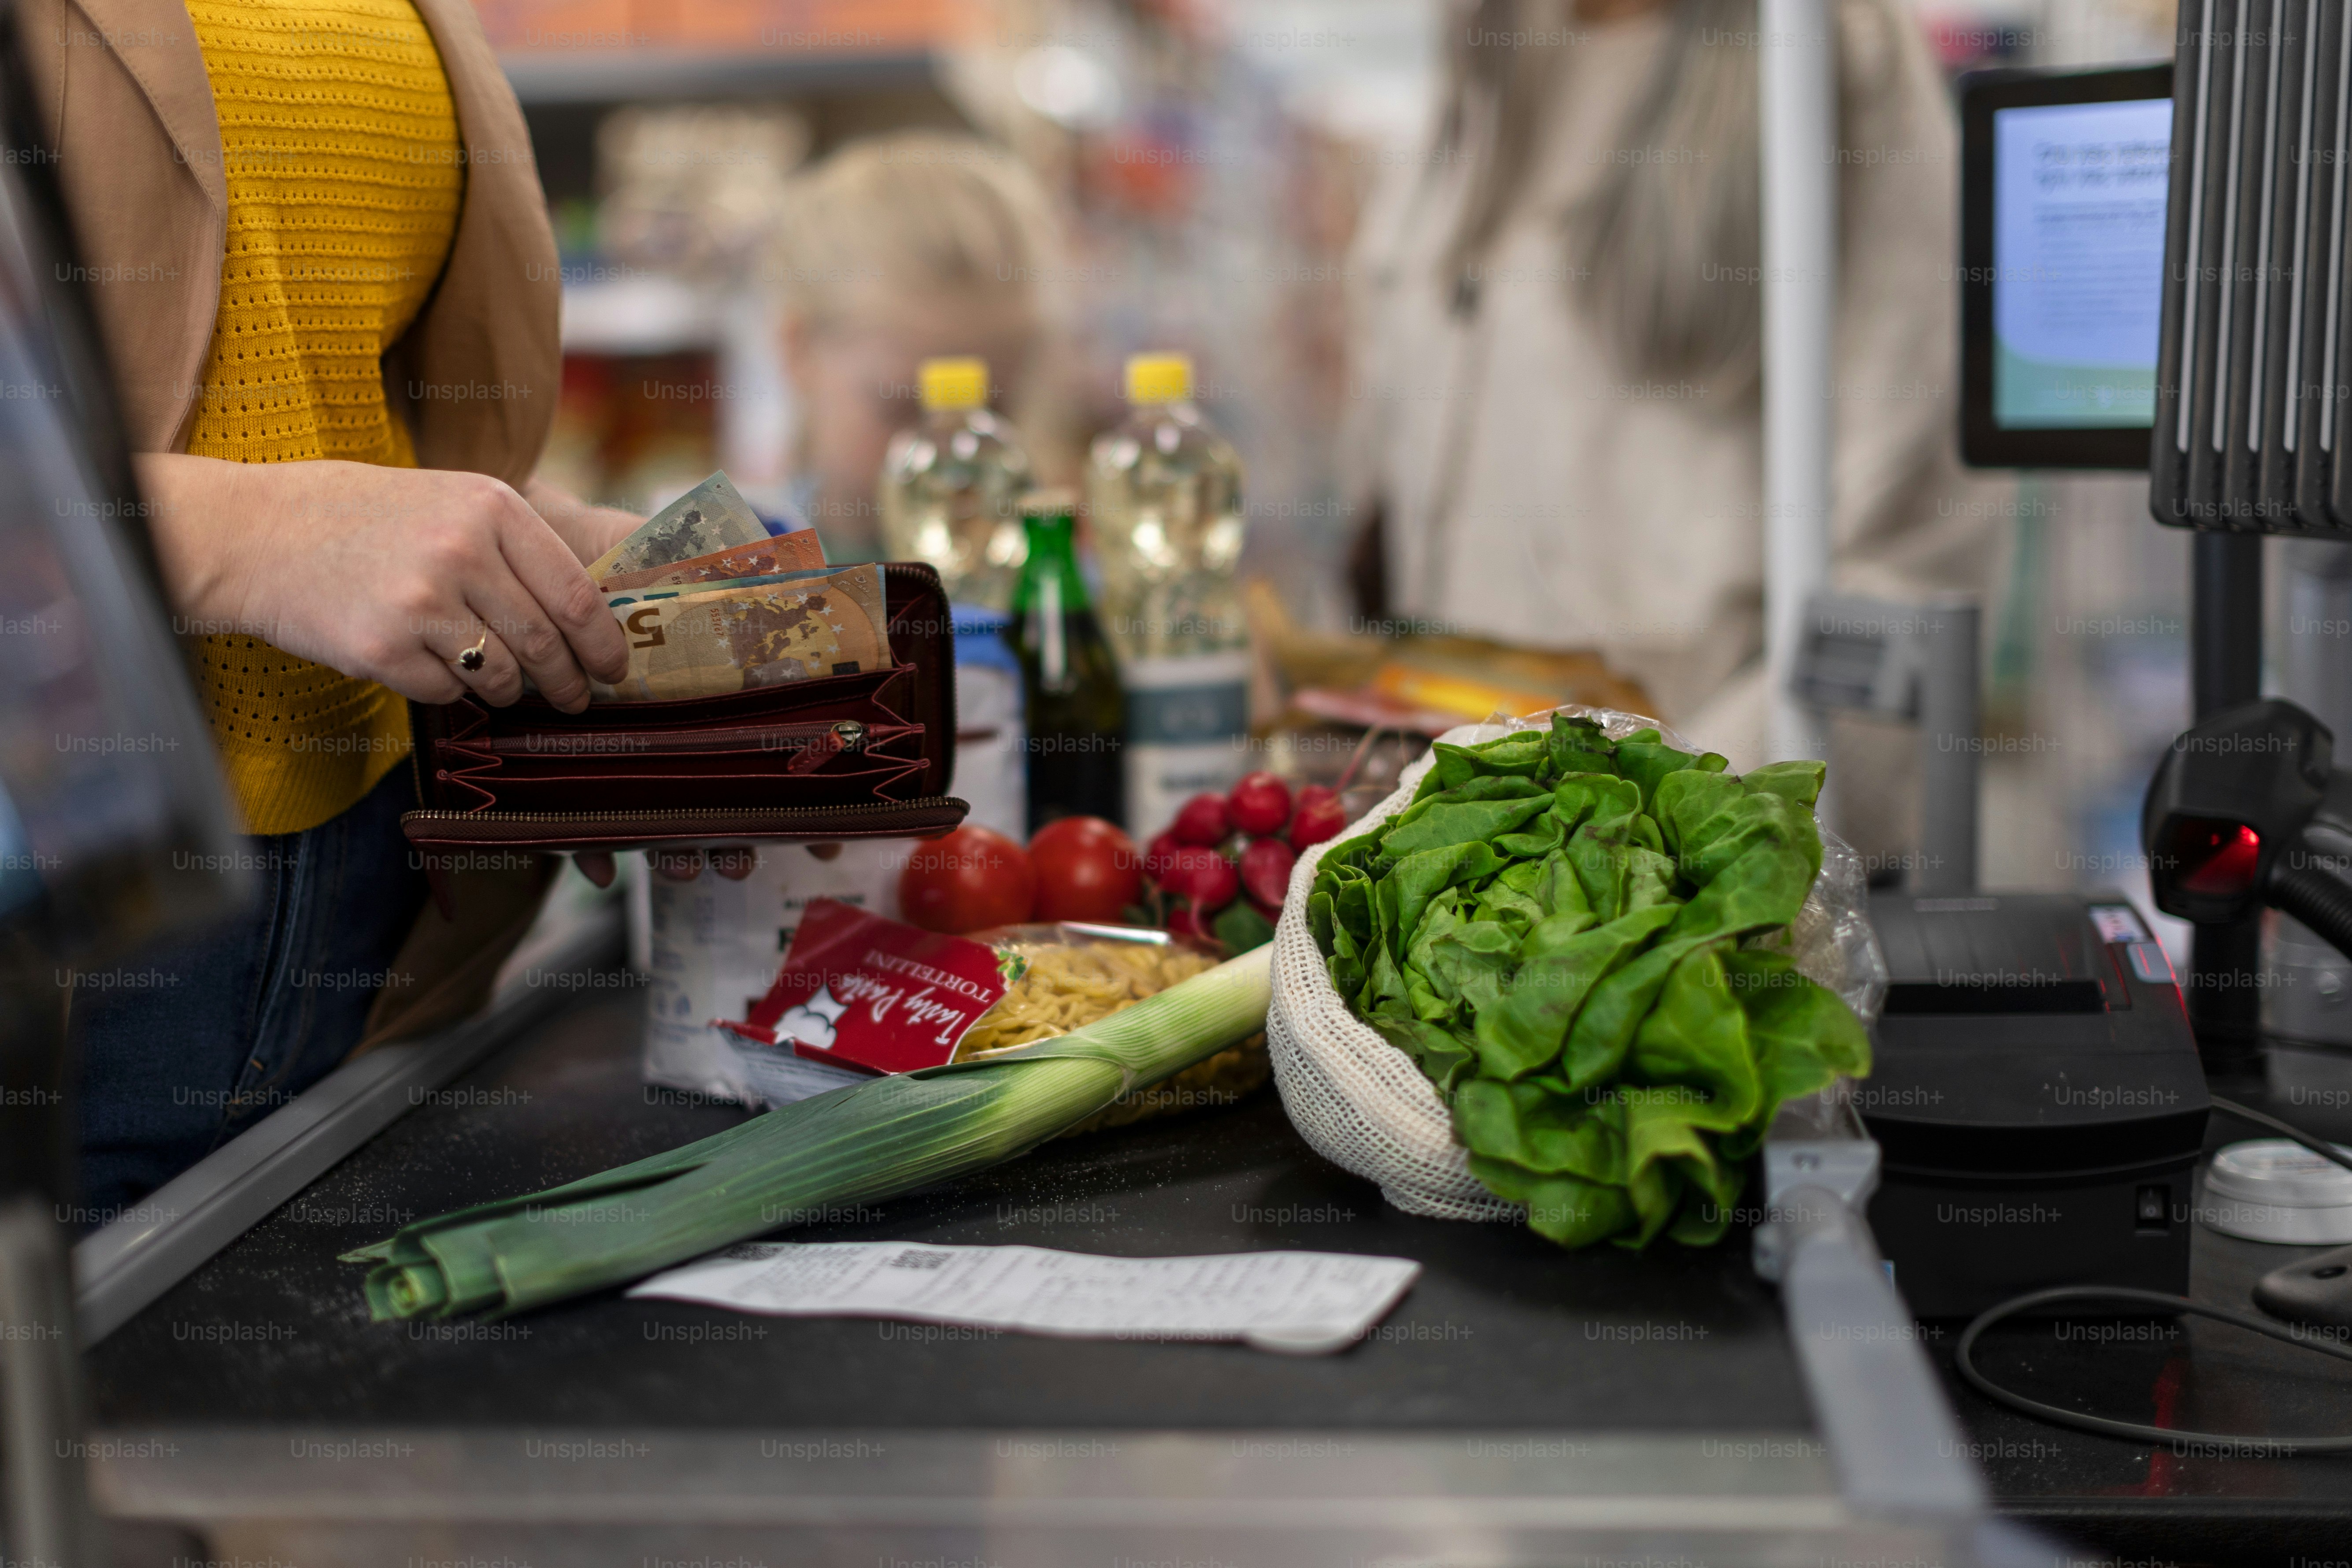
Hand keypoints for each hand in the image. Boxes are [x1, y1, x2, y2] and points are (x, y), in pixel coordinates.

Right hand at [138, 455, 630, 712]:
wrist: (258, 532)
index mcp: (489, 509)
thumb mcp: (450, 501)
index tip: (615, 668)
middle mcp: (461, 552)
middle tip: (574, 698)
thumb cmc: (363, 518)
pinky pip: (446, 691)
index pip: (576, 595)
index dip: (604, 643)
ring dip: (506, 689)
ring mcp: (420, 602)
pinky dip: (447, 689)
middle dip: (567, 682)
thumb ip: (516, 547)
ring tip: (497, 680)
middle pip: (546, 644)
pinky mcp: (382, 648)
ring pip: (500, 676)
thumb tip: (587, 613)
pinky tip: (426, 664)